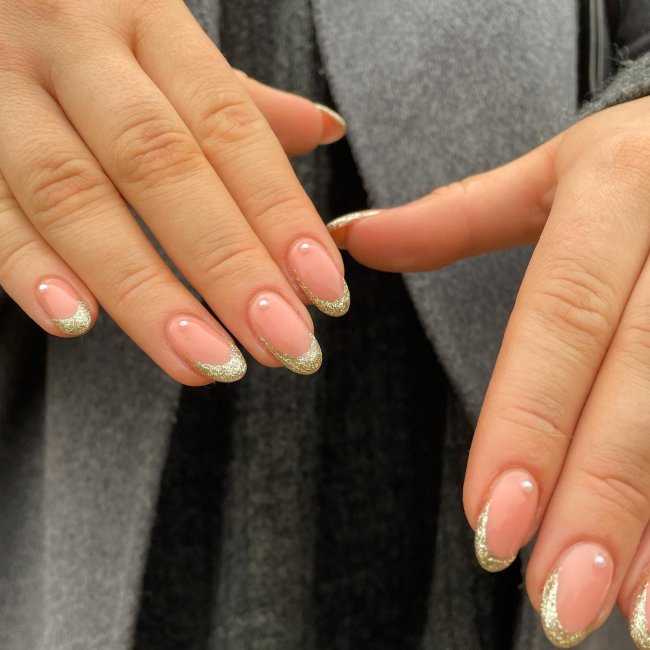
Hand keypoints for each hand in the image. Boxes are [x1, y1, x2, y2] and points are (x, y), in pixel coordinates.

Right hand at [0, 0, 349, 383]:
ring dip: (144, 290)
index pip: (230, 128)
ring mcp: (0, 90)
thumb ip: (237, 96)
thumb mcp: (161, 37)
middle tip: (283, 345)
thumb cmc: (83, 22)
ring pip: (74, 196)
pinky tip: (77, 323)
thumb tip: (324, 129)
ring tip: (204, 361)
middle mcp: (75, 46)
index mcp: (145, 20)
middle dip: (229, 266)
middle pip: (162, 167)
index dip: (282, 216)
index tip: (326, 295)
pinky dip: (26, 267)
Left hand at [327, 97, 649, 646]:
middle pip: (641, 383)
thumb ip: (451, 217)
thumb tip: (354, 238)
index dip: (529, 422)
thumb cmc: (637, 161)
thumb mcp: (552, 172)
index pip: (561, 321)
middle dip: (597, 500)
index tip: (492, 521)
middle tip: (554, 601)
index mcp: (613, 194)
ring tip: (623, 617)